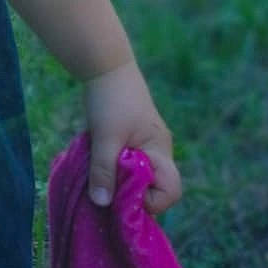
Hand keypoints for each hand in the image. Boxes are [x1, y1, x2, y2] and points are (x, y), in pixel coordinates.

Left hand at [82, 60, 180, 215]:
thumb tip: (101, 204)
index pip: (171, 191)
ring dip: (119, 180)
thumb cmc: (110, 98)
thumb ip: (104, 170)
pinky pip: (127, 163)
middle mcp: (157, 150)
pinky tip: (97, 161)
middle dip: (131, 194)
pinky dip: (114, 167)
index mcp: (160, 150)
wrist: (104, 64)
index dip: (151, 201)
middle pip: (154, 188)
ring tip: (100, 173)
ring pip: (138, 176)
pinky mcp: (131, 138)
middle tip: (107, 188)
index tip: (124, 195)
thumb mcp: (105, 136)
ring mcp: (145, 144)